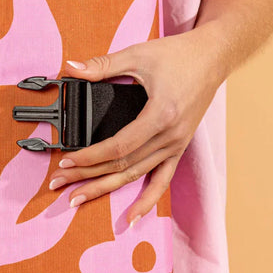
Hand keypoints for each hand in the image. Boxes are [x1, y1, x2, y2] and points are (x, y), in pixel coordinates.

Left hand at [48, 28, 224, 225]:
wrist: (213, 57)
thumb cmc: (178, 55)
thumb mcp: (137, 55)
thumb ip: (102, 66)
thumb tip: (71, 67)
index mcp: (160, 115)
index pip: (118, 146)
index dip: (89, 157)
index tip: (66, 161)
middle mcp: (170, 136)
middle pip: (122, 165)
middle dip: (87, 176)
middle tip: (59, 184)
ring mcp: (175, 145)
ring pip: (136, 175)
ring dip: (105, 189)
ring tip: (77, 198)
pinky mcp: (178, 147)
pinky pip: (161, 180)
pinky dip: (146, 201)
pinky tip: (131, 218)